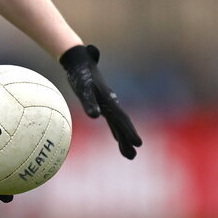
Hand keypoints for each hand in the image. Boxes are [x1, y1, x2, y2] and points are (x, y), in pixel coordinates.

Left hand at [60, 45, 141, 159]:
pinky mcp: (102, 104)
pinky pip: (112, 121)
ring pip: (118, 125)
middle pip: (121, 123)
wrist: (79, 62)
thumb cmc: (81, 72)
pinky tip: (119, 140)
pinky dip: (116, 131)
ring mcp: (108, 104)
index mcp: (108, 99)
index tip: (138, 143)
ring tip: (130, 155)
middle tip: (133, 155)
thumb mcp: (83, 83)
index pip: (121, 118)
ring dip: (123, 139)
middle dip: (127, 138)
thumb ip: (89, 94)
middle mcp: (110, 103)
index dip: (128, 131)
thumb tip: (95, 106)